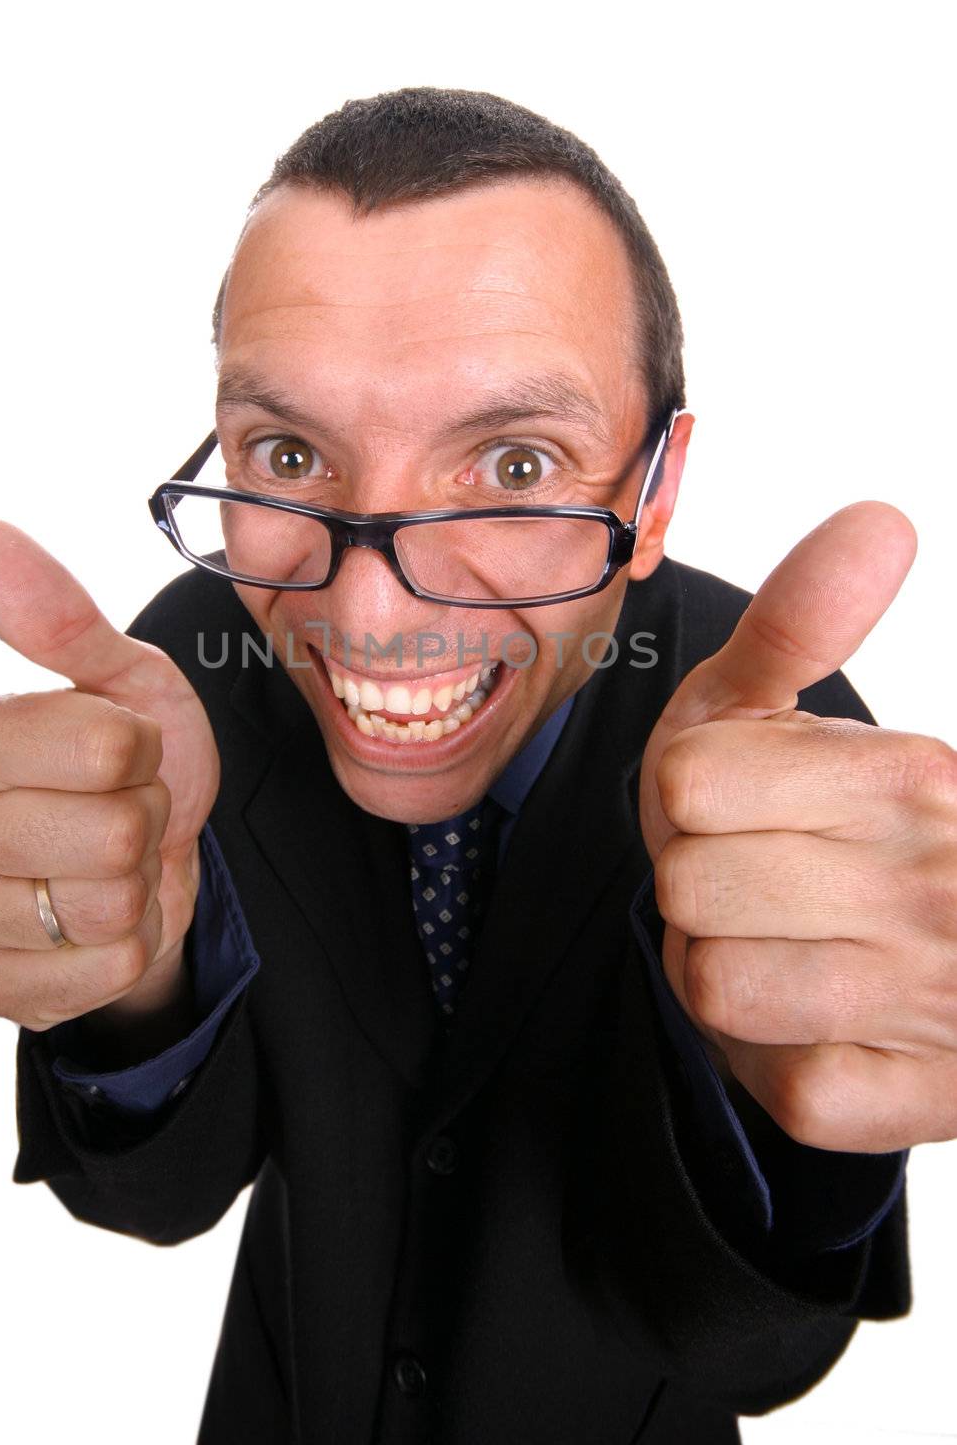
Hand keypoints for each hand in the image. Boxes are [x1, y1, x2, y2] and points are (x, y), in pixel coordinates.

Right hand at [0, 522, 218, 1030]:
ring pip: (112, 904)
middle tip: (108, 816)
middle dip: (139, 822)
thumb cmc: (122, 766)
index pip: (106, 747)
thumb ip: (59, 618)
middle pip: (113, 832)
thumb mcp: (116, 682)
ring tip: (98, 867)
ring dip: (132, 887)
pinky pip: (113, 968)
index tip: (112, 755)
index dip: (137, 752)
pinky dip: (126, 947)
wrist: (134, 868)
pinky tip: (89, 925)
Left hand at [638, 501, 956, 1153]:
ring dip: (723, 972)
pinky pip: (778, 1085)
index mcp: (910, 774)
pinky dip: (775, 1059)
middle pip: (686, 885)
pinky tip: (818, 1021)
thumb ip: (806, 617)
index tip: (735, 808)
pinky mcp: (917, 1096)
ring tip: (781, 948)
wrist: (936, 965)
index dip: (685, 801)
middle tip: (758, 882)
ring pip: (713, 985)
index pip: (685, 785)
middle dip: (697, 884)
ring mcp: (933, 995)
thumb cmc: (816, 816)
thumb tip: (882, 519)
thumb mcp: (785, 705)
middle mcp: (937, 882)